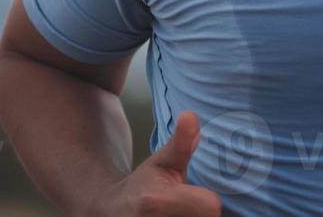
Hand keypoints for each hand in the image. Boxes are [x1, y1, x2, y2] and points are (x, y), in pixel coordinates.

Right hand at [82, 111, 222, 216]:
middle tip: (184, 207)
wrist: (111, 212)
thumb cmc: (144, 184)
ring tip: (178, 213)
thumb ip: (181, 142)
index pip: (211, 207)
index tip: (196, 197)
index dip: (208, 202)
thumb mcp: (162, 161)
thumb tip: (191, 115)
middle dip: (198, 213)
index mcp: (157, 201)